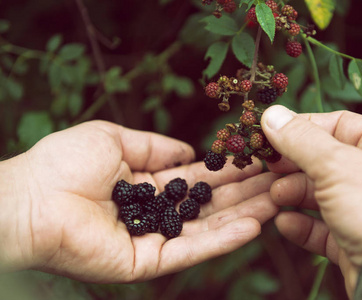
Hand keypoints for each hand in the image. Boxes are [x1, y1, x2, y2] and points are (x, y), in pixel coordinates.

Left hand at [0, 120, 278, 282]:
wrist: (30, 200)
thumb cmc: (63, 163)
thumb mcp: (114, 139)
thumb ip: (155, 146)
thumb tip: (190, 151)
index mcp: (145, 184)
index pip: (197, 179)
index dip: (227, 171)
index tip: (259, 160)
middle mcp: (155, 213)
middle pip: (210, 205)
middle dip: (246, 192)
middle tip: (283, 181)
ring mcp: (154, 240)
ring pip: (208, 229)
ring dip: (245, 214)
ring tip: (280, 200)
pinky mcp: (148, 262)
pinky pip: (192, 251)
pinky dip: (224, 240)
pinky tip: (255, 224)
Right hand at [260, 105, 361, 294]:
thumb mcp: (336, 164)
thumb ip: (300, 139)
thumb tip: (271, 114)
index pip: (336, 124)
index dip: (302, 128)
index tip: (271, 133)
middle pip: (322, 160)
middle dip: (292, 165)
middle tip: (267, 167)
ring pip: (318, 194)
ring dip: (292, 194)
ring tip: (274, 197)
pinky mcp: (352, 238)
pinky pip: (320, 227)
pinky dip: (301, 224)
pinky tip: (285, 223)